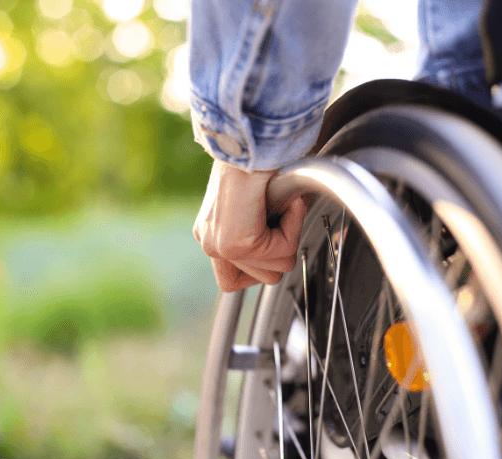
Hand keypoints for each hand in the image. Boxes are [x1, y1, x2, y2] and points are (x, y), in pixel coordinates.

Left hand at [193, 159, 306, 291]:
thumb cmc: (260, 158)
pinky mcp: (235, 244)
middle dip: (280, 251)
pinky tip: (285, 204)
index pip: (236, 278)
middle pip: (260, 278)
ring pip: (274, 272)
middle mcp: (209, 242)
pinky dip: (292, 228)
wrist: (251, 136)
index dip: (265, 260)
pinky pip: (281, 254)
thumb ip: (261, 230)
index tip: (272, 229)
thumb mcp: (254, 201)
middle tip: (279, 217)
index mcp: (210, 233)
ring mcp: (219, 246)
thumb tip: (285, 250)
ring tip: (281, 208)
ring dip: (288, 238)